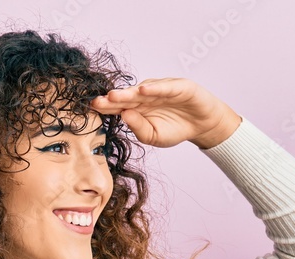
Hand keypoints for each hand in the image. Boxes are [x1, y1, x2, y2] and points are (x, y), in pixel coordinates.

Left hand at [90, 77, 241, 149]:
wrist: (202, 125)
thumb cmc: (175, 129)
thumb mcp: (154, 136)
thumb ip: (139, 128)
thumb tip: (123, 116)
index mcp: (137, 108)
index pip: (119, 106)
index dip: (106, 107)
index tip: (93, 108)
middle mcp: (146, 96)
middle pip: (126, 97)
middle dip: (112, 99)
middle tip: (98, 101)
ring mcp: (161, 89)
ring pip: (142, 90)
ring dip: (128, 92)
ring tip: (114, 95)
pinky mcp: (178, 86)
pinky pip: (164, 87)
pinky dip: (154, 88)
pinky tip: (143, 89)